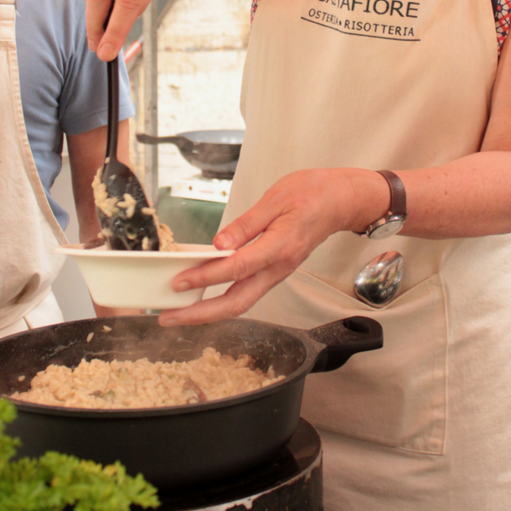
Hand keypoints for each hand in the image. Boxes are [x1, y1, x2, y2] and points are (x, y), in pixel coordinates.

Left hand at [158, 167, 387, 325]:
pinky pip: (246, 293)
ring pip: (241, 303)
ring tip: (179, 312)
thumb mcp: (276, 198)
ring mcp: (277, 273)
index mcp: (279, 247)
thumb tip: (219, 243)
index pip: (236, 268)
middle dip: (200, 315)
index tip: (178, 282)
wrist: (341, 201)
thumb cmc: (312, 193)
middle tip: (169, 317)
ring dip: (208, 312)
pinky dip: (221, 299)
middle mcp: (278, 267)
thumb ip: (247, 223)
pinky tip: (203, 295)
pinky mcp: (274, 271)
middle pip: (236, 303)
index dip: (205, 277)